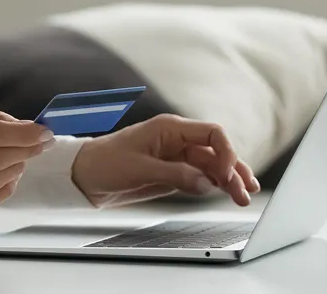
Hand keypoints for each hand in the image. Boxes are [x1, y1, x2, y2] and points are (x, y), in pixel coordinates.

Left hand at [71, 114, 260, 207]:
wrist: (81, 177)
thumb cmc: (104, 164)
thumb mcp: (139, 169)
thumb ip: (175, 175)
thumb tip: (205, 183)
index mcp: (169, 129)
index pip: (212, 134)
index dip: (226, 152)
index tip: (227, 174)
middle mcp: (176, 140)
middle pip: (217, 152)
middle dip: (233, 170)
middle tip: (244, 192)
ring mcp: (176, 157)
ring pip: (211, 166)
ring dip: (228, 180)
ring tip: (243, 197)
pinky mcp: (171, 173)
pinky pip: (199, 177)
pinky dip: (214, 185)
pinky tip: (225, 193)